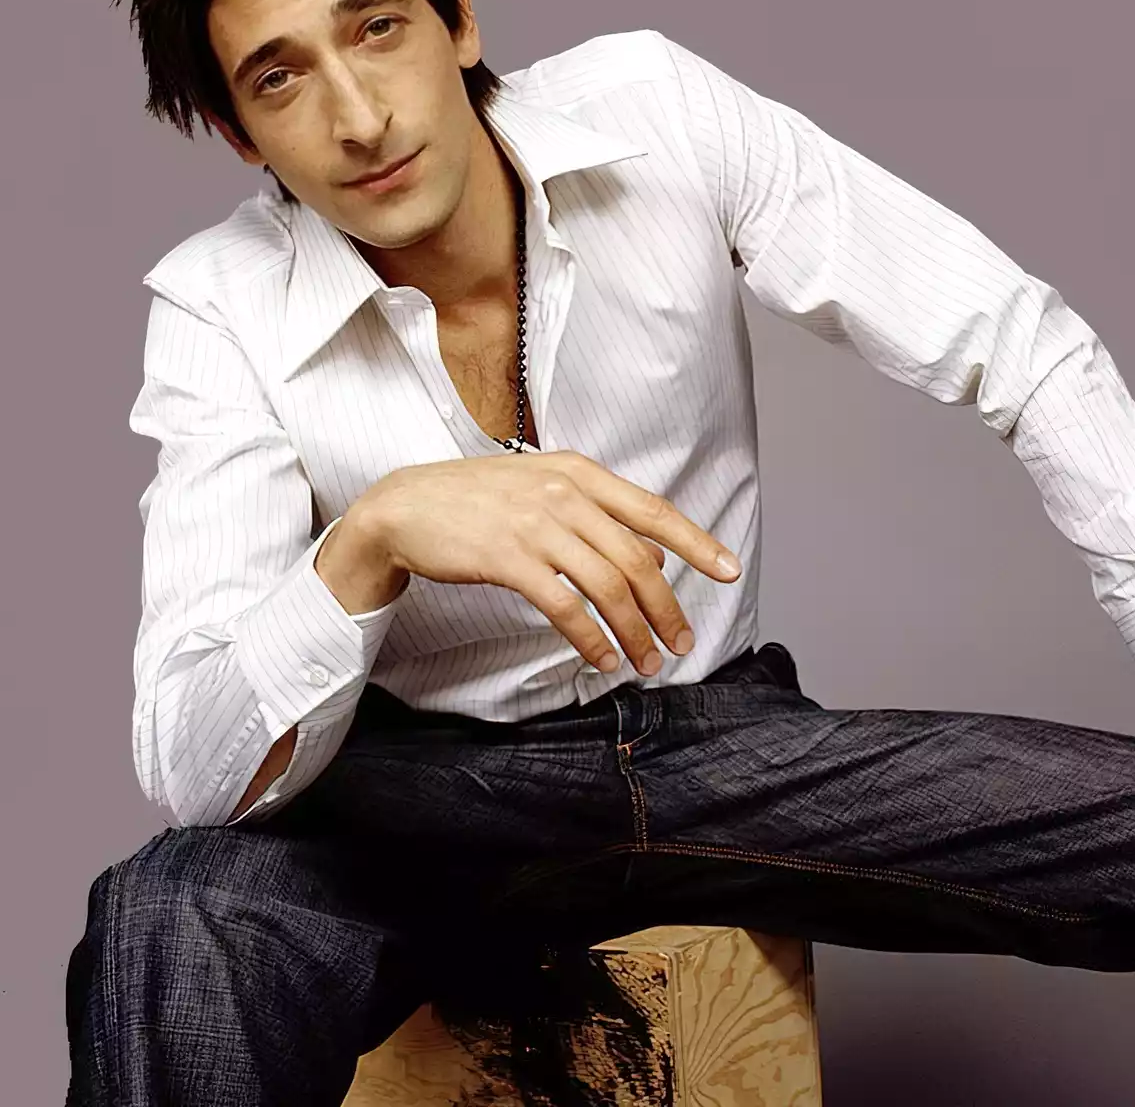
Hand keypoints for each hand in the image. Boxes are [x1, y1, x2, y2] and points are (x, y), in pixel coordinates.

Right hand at [335, 449, 741, 677]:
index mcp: (577, 472)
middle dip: (666, 608)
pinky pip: (565, 606)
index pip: (652, 509)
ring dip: (634, 631)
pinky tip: (602, 659)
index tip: (730, 570)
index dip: (697, 542)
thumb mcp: (539, 490)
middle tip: (681, 643)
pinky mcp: (508, 558)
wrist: (404, 506)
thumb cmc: (474, 500)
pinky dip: (591, 638)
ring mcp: (535, 524)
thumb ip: (593, 516)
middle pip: (636, 558)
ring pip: (607, 586)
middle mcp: (563, 494)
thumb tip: (648, 557)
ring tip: (646, 662)